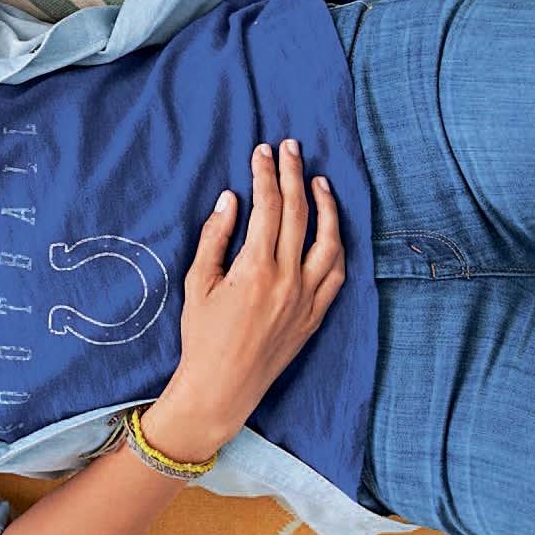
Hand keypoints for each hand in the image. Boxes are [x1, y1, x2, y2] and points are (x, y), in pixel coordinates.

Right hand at [143, 139, 345, 462]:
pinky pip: (337, 273)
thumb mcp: (197, 282)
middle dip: (294, 174)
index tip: (263, 150)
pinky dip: (337, 245)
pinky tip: (331, 229)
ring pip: (329, 240)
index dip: (265, 174)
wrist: (223, 386)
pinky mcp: (316, 315)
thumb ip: (216, 237)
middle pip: (298, 213)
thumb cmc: (201, 334)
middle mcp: (288, 279)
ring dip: (326, 206)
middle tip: (291, 147)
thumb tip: (232, 199)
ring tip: (319, 180)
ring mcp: (307, 298)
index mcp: (255, 268)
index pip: (267, 206)